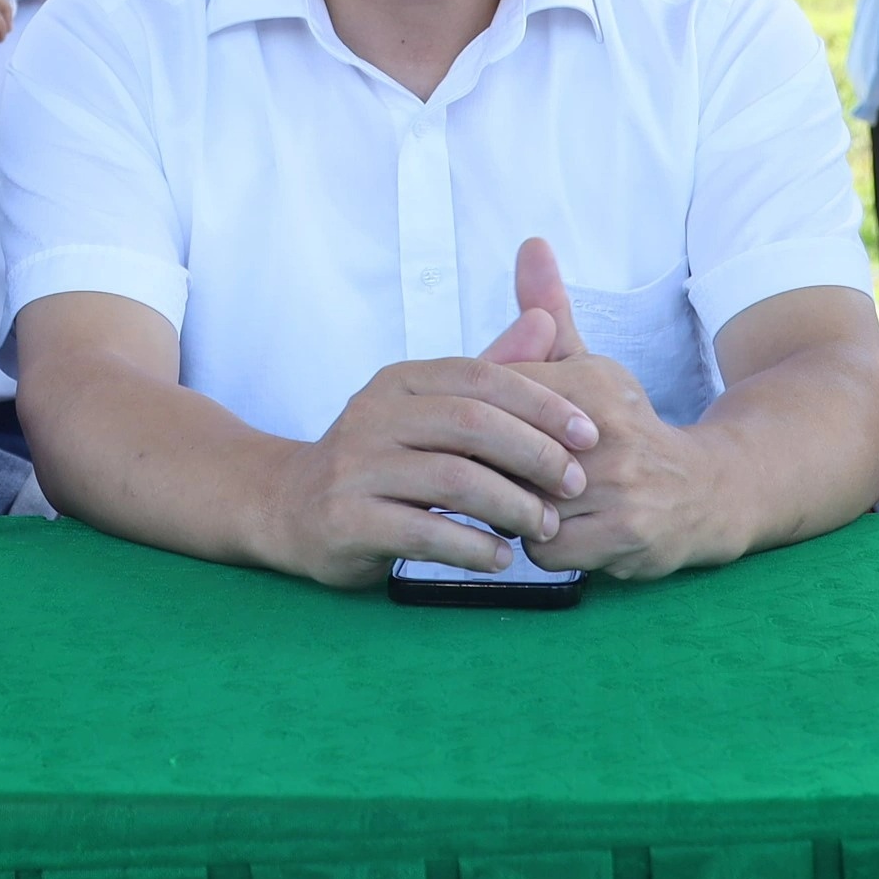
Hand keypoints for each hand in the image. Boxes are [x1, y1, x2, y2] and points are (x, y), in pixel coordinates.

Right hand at [252, 242, 605, 584]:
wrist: (289, 506)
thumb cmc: (378, 458)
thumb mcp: (429, 408)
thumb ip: (491, 369)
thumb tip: (547, 321)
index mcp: (400, 382)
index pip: (482, 377)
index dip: (542, 402)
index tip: (589, 434)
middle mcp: (373, 415)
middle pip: (472, 424)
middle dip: (536, 454)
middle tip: (575, 485)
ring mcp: (356, 467)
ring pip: (453, 479)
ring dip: (513, 506)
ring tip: (545, 527)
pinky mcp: (345, 519)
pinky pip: (423, 531)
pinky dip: (472, 546)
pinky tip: (500, 557)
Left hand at [492, 244, 742, 580]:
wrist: (708, 491)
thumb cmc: (627, 427)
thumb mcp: (589, 363)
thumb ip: (548, 310)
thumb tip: (529, 243)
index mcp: (590, 381)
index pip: (498, 397)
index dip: (479, 421)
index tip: (479, 430)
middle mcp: (606, 430)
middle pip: (502, 453)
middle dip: (489, 466)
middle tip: (492, 471)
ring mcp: (619, 487)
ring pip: (520, 504)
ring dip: (512, 508)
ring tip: (527, 498)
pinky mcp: (625, 536)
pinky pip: (545, 548)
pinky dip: (540, 545)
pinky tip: (556, 528)